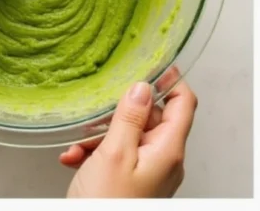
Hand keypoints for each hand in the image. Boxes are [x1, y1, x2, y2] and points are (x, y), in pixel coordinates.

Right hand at [63, 68, 197, 197]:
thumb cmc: (107, 204)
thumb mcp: (114, 152)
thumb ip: (129, 117)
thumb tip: (142, 87)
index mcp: (168, 149)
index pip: (184, 103)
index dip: (170, 80)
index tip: (152, 63)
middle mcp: (164, 159)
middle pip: (151, 118)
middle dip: (118, 112)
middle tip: (96, 112)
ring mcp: (149, 171)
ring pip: (128, 136)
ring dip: (99, 136)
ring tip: (78, 146)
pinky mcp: (132, 180)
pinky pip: (117, 155)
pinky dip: (95, 152)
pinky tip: (75, 158)